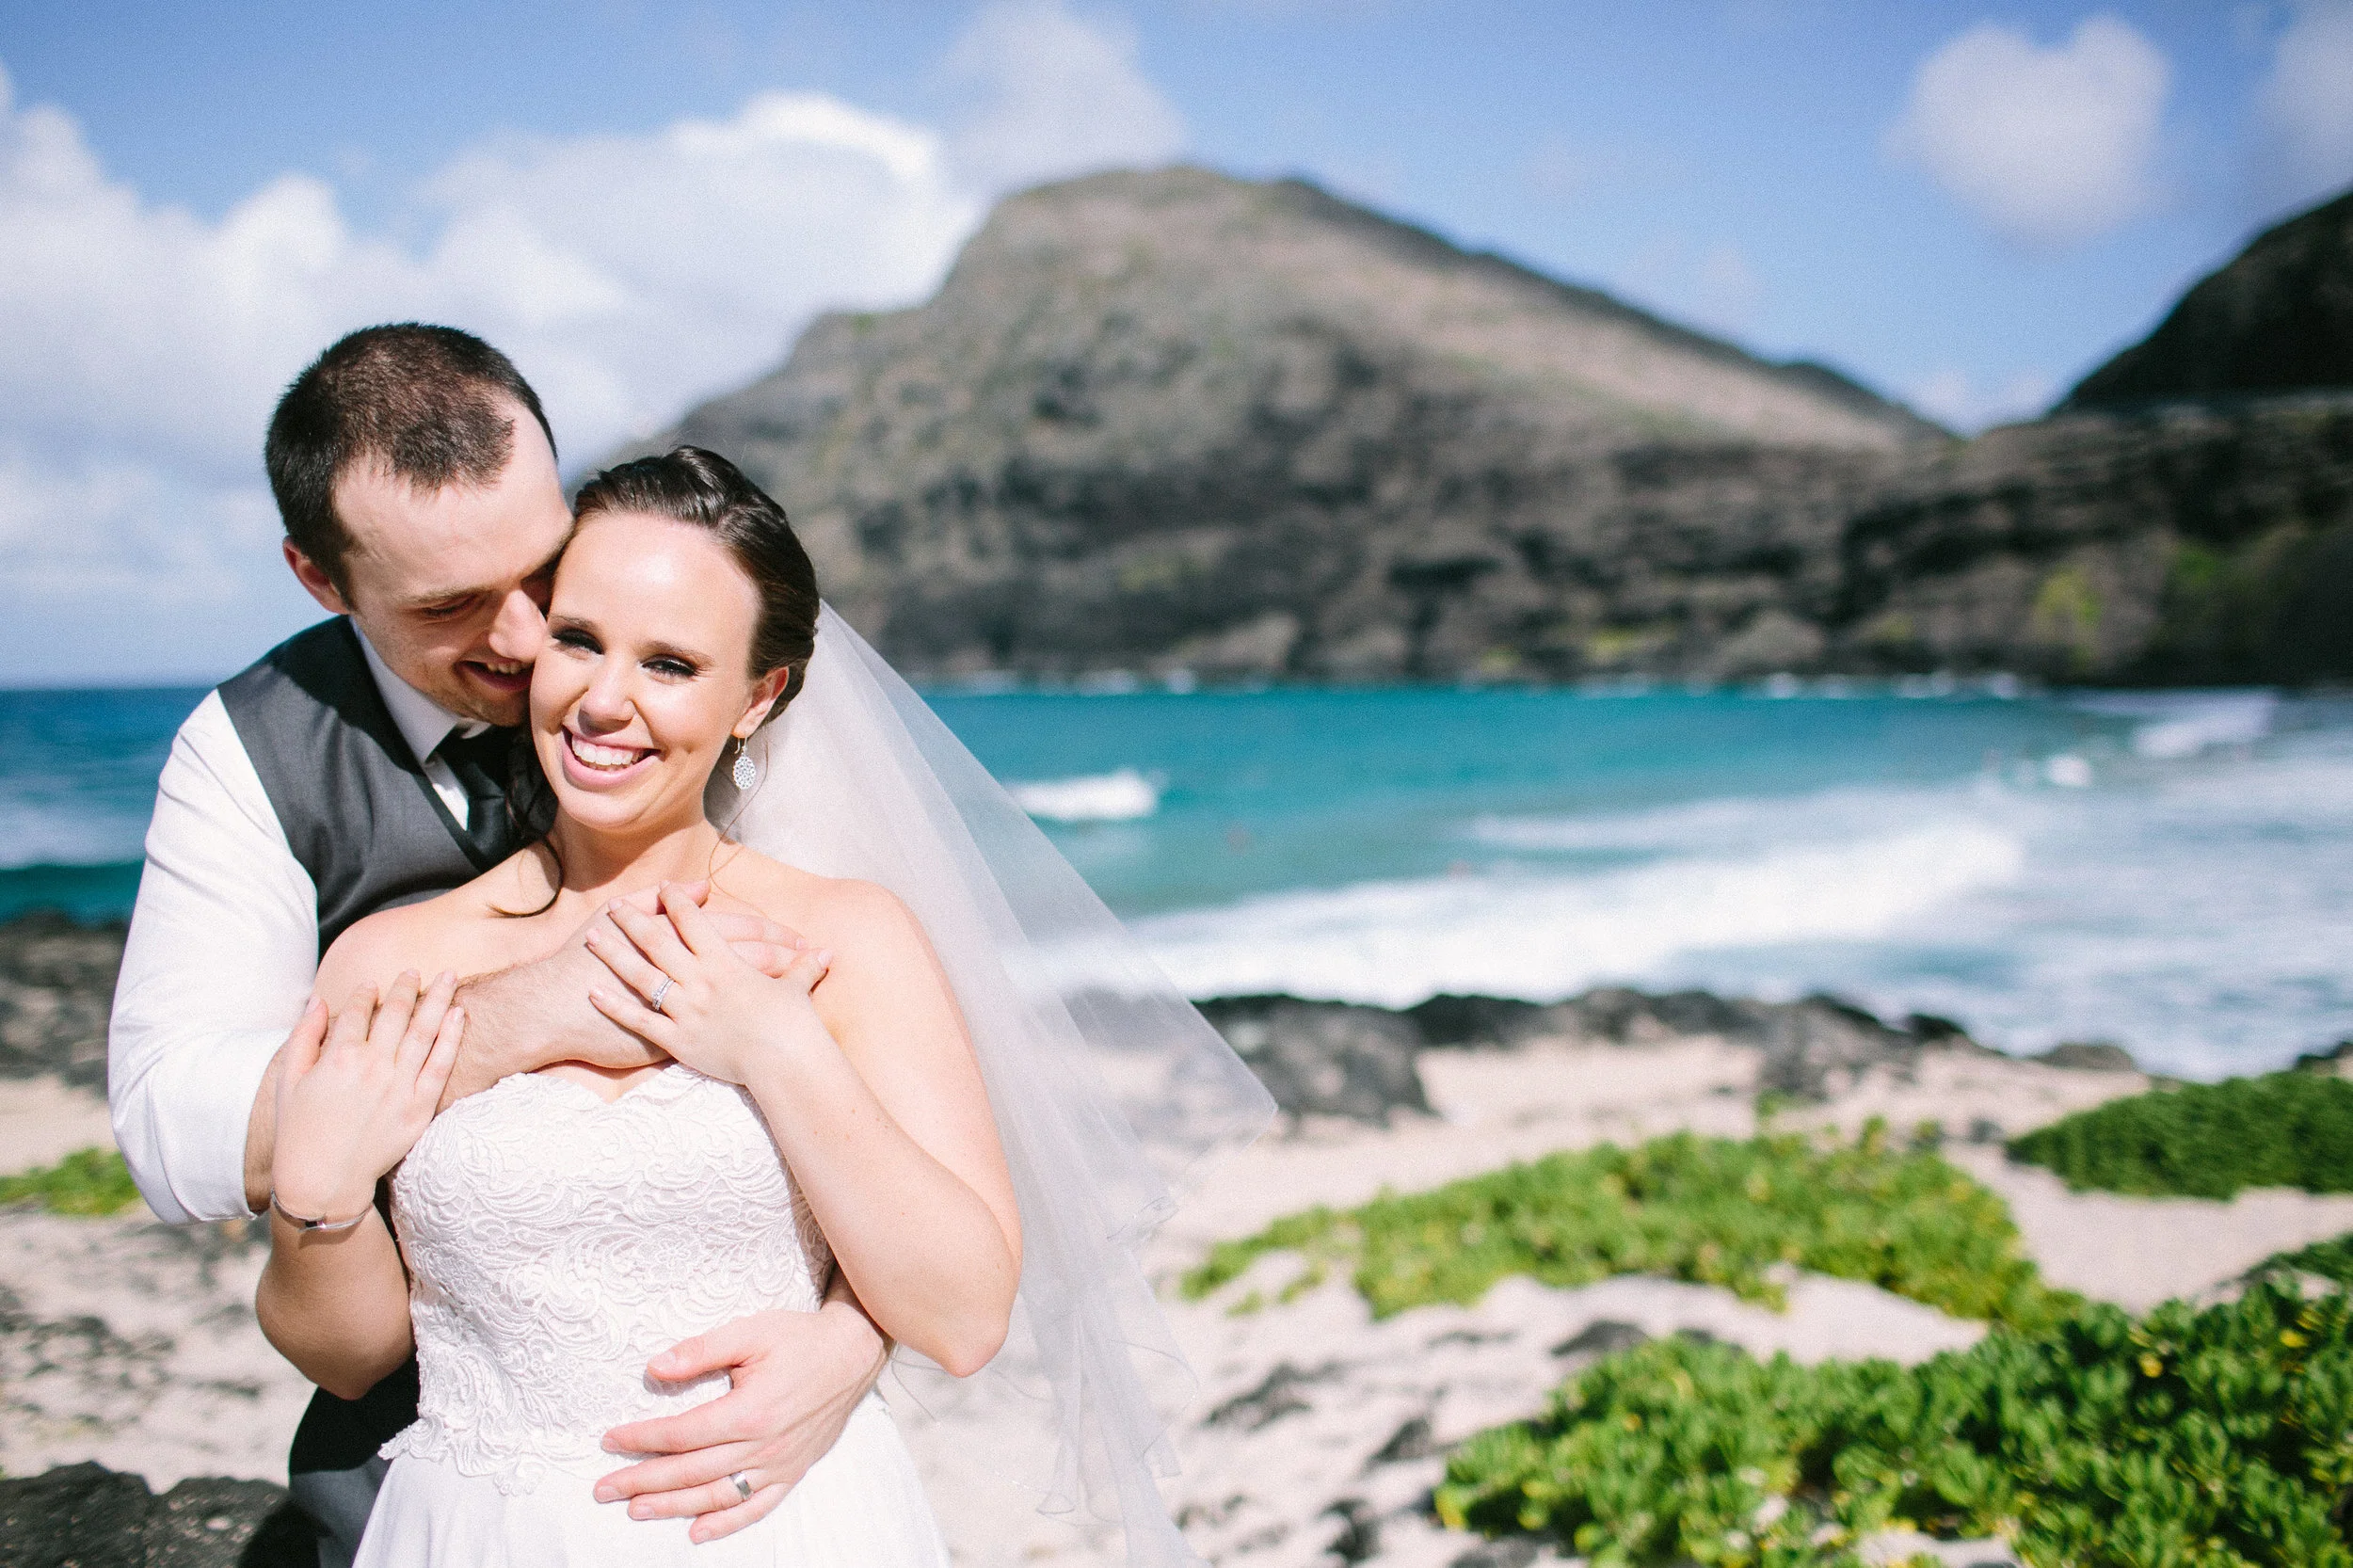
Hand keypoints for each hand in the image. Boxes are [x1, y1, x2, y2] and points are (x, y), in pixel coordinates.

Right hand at [272, 971, 462, 1221]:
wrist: (324, 1181)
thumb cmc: (299, 1131)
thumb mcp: (288, 1081)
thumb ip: (304, 1037)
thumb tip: (319, 1000)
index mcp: (337, 1058)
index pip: (356, 1013)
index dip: (365, 994)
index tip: (373, 983)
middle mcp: (371, 1067)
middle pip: (394, 1014)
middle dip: (405, 987)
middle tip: (414, 971)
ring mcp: (398, 1086)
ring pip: (423, 1031)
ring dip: (438, 999)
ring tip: (450, 976)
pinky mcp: (419, 1107)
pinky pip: (440, 1064)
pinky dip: (451, 1037)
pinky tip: (458, 1015)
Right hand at [447, 887, 808, 1094]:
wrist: (552, 1005)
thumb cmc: (583, 957)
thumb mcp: (619, 918)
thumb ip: (660, 901)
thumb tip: (698, 887)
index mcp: (677, 943)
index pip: (737, 934)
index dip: (771, 935)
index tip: (799, 937)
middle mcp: (686, 974)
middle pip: (747, 965)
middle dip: (785, 963)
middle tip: (817, 961)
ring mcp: (681, 1007)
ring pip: (737, 1000)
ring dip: (771, 994)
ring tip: (804, 994)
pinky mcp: (671, 1038)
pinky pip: (717, 1034)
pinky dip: (742, 1032)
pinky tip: (764, 1035)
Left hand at [584, 884, 832, 1083]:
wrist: (785, 1063)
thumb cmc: (793, 1026)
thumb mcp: (797, 991)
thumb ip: (805, 969)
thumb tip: (825, 953)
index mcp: (726, 963)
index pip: (694, 923)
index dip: (677, 902)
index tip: (664, 887)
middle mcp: (699, 981)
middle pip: (658, 942)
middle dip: (633, 921)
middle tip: (612, 906)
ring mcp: (685, 1010)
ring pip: (641, 976)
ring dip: (614, 955)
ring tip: (592, 938)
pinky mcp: (677, 1039)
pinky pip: (639, 1019)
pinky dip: (615, 1005)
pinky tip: (595, 991)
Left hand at [592, 1302, 889, 1542]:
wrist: (852, 1353)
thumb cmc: (799, 1338)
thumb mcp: (749, 1332)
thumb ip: (701, 1350)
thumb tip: (655, 1368)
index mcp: (749, 1411)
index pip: (682, 1434)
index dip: (641, 1439)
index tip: (610, 1440)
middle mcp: (763, 1445)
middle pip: (691, 1471)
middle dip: (642, 1481)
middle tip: (604, 1489)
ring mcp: (779, 1463)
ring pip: (717, 1495)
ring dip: (673, 1506)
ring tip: (636, 1510)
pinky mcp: (793, 1470)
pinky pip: (756, 1507)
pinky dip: (725, 1523)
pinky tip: (696, 1531)